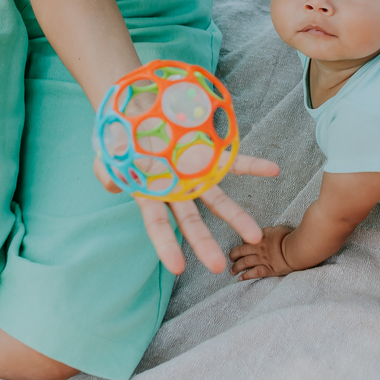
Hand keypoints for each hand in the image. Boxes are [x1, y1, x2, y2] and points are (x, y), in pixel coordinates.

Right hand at [93, 152, 279, 275]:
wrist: (139, 111)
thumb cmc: (120, 138)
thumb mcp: (106, 154)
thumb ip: (105, 171)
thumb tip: (111, 185)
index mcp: (151, 195)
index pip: (158, 226)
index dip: (167, 246)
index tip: (178, 268)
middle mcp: (176, 191)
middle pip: (192, 223)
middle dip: (205, 245)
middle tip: (220, 267)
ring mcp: (195, 175)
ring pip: (218, 201)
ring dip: (237, 217)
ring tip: (257, 237)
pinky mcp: (209, 155)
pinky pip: (234, 163)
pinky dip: (254, 166)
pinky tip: (274, 171)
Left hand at [229, 225, 295, 278]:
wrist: (296, 249)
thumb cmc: (290, 237)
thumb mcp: (278, 228)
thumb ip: (268, 231)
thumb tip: (262, 233)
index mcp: (261, 238)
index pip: (246, 239)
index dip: (242, 242)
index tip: (241, 245)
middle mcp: (259, 249)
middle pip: (242, 251)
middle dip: (234, 255)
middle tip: (231, 258)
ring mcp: (262, 260)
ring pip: (245, 263)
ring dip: (236, 267)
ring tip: (232, 271)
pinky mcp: (268, 270)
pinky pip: (254, 273)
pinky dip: (246, 276)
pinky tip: (240, 279)